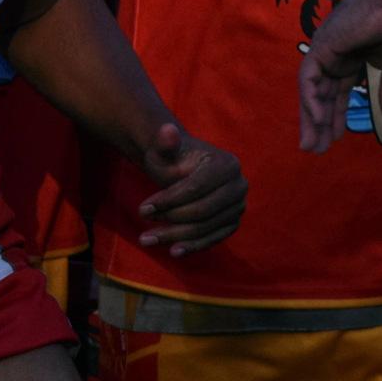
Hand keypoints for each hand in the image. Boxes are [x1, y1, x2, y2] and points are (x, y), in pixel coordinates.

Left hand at [133, 123, 244, 255]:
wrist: (182, 169)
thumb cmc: (170, 157)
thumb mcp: (163, 149)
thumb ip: (164, 141)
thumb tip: (167, 129)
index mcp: (227, 164)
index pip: (195, 188)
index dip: (168, 201)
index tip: (142, 209)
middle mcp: (239, 186)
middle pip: (201, 210)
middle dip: (170, 219)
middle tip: (143, 222)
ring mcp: (238, 206)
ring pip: (205, 227)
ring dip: (175, 237)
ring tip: (147, 239)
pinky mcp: (232, 223)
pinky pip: (213, 238)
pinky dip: (193, 246)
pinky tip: (173, 250)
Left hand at [298, 0, 381, 152]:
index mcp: (349, 59)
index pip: (337, 93)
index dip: (335, 116)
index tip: (335, 139)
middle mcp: (332, 56)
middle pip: (321, 95)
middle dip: (319, 123)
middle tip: (315, 149)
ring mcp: (324, 50)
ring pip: (311, 90)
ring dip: (311, 118)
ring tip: (312, 144)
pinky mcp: (321, 46)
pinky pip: (310, 79)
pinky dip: (311, 100)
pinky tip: (317, 120)